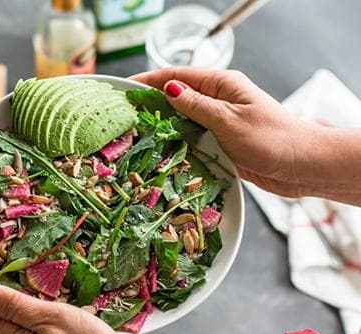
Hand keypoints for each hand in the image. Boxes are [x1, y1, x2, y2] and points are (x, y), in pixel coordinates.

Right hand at [131, 67, 329, 198]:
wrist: (301, 166)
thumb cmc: (271, 139)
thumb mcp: (228, 119)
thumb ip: (196, 105)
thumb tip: (167, 89)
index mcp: (222, 85)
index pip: (177, 76)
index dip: (149, 81)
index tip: (125, 88)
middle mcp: (219, 100)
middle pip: (177, 97)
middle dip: (151, 104)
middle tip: (124, 115)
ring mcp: (219, 121)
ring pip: (183, 119)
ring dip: (162, 125)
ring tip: (135, 133)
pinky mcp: (221, 141)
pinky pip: (192, 137)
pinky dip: (177, 142)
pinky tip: (160, 150)